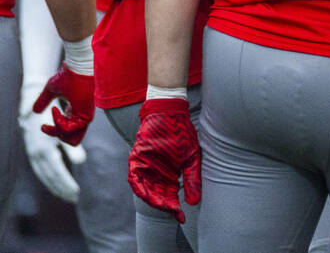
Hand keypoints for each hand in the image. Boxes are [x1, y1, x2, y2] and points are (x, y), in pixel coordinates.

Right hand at [20, 106, 85, 202]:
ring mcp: (33, 153)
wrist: (35, 101)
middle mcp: (36, 153)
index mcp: (43, 148)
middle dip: (61, 189)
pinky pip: (41, 170)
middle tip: (75, 199)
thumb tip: (81, 162)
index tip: (76, 192)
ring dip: (55, 187)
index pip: (56, 171)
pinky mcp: (33, 152)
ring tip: (68, 197)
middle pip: (49, 177)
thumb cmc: (54, 113)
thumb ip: (71, 146)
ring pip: (44, 175)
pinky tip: (58, 186)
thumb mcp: (64, 128)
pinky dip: (49, 179)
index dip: (65, 183)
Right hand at [33, 65, 93, 145]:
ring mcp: (85, 117)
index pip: (68, 131)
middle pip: (73, 140)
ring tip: (52, 118)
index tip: (42, 125)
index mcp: (75, 111)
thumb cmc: (68, 75)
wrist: (78, 68)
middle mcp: (81, 116)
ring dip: (57, 132)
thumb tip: (35, 112)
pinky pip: (70, 128)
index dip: (53, 131)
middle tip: (47, 127)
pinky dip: (58, 122)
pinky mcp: (85, 116)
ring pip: (72, 138)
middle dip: (57, 135)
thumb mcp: (51, 90)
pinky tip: (55, 109)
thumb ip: (43, 101)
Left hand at [127, 98, 200, 223]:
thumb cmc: (182, 133)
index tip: (182, 217)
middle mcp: (156, 173)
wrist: (170, 112)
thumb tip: (194, 201)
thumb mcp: (192, 157)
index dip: (175, 208)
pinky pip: (135, 175)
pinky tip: (145, 192)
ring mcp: (145, 166)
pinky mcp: (137, 157)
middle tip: (172, 212)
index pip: (170, 196)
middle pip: (157, 195)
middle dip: (165, 205)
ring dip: (152, 198)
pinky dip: (138, 184)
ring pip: (145, 188)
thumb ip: (192, 178)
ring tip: (162, 205)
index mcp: (169, 175)